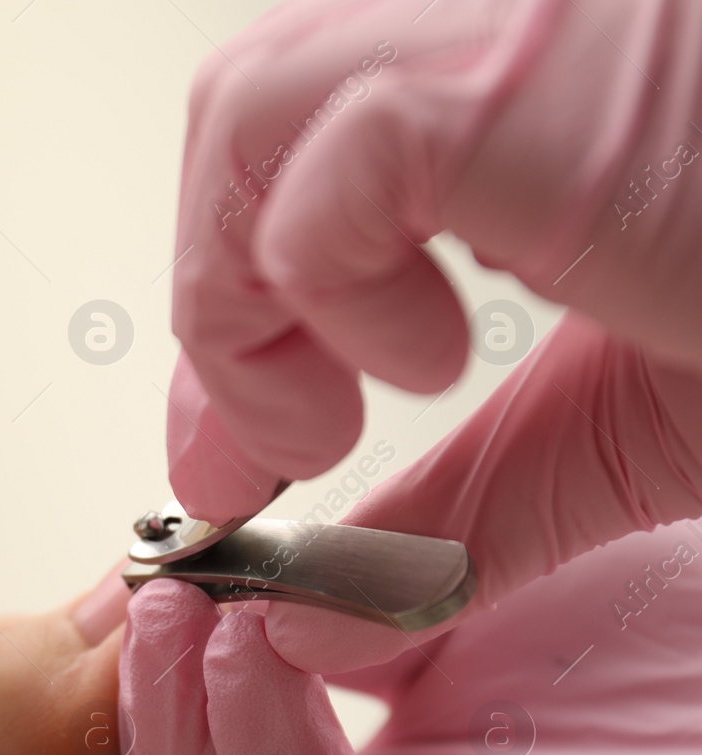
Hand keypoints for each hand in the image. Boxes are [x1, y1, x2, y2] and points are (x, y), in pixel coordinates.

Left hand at [167, 0, 701, 667]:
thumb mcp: (620, 431)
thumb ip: (460, 510)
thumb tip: (310, 610)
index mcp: (516, 86)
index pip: (278, 133)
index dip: (221, 298)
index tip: (227, 451)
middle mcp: (505, 18)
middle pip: (243, 109)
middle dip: (221, 299)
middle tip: (272, 448)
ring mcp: (522, 26)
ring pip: (254, 110)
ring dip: (257, 295)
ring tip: (354, 404)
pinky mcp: (541, 75)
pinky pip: (342, 155)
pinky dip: (327, 279)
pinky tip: (421, 353)